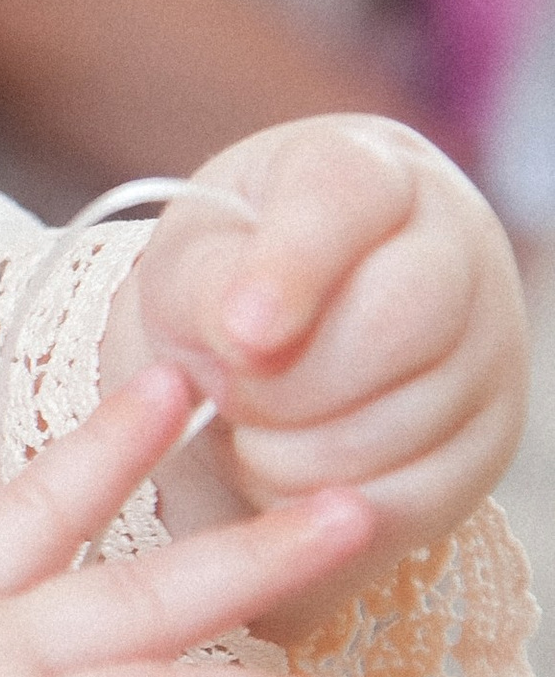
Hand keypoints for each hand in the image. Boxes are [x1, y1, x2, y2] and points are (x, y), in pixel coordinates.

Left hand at [104, 117, 524, 640]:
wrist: (273, 341)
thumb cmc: (228, 281)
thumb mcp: (189, 262)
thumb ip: (204, 286)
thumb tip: (249, 339)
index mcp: (369, 171)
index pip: (346, 196)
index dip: (295, 265)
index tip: (242, 334)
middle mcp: (455, 247)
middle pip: (398, 323)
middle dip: (284, 382)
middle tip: (227, 389)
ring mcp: (488, 348)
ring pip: (399, 426)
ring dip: (289, 450)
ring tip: (250, 424)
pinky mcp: (486, 443)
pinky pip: (408, 498)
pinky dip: (322, 504)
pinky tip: (285, 469)